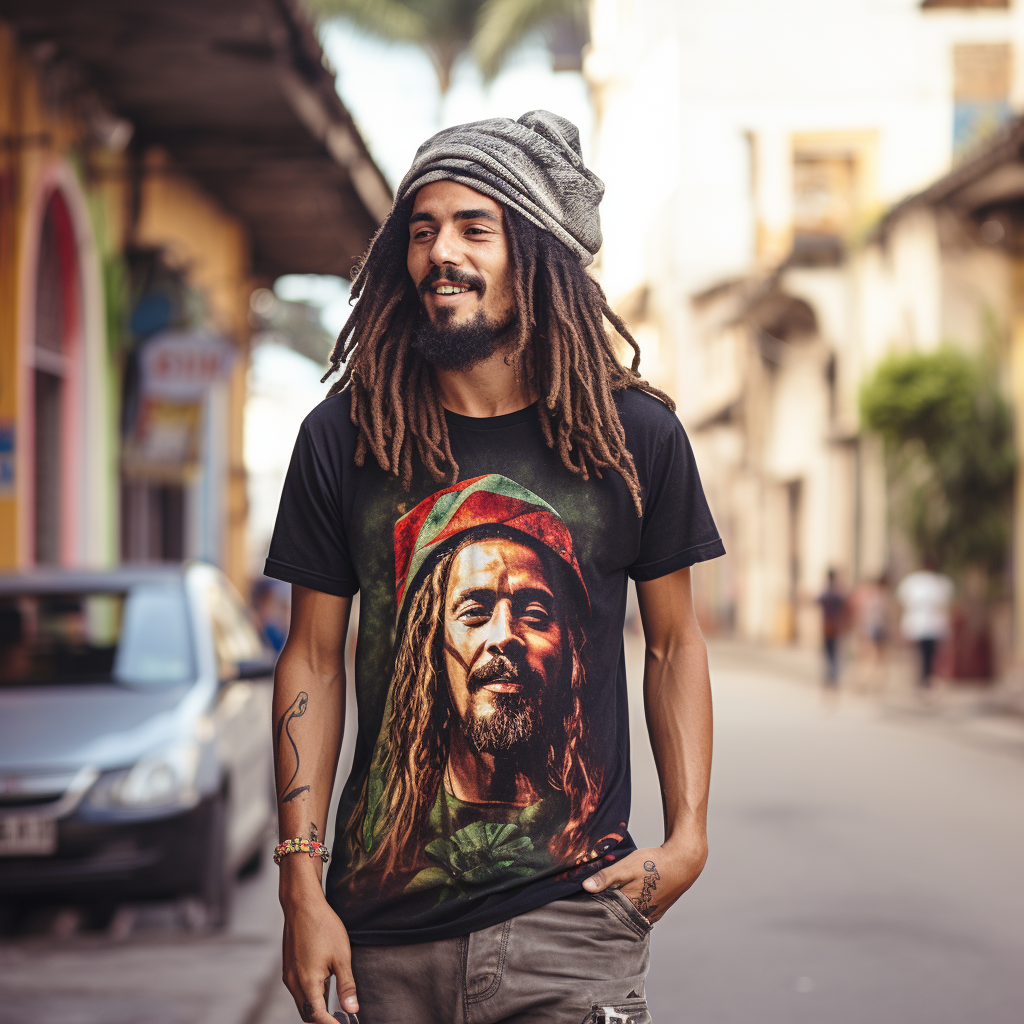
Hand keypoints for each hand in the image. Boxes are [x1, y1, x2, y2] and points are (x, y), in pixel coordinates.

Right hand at [281, 876, 357, 1022]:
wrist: (302, 904)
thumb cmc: (323, 926)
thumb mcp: (342, 956)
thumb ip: (346, 986)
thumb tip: (352, 1010)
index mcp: (307, 982)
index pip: (317, 1017)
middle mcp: (293, 982)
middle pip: (307, 1014)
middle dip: (323, 1020)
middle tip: (342, 1019)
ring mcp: (289, 975)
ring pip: (302, 1002)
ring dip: (317, 1009)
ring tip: (336, 1008)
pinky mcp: (288, 968)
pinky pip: (298, 991)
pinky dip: (311, 997)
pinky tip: (325, 989)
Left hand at [582, 838, 706, 924]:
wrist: (683, 862)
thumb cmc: (655, 863)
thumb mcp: (627, 866)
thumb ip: (606, 877)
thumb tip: (585, 887)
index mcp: (631, 909)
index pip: (606, 915)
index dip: (593, 909)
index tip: (582, 904)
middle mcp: (641, 917)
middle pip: (617, 918)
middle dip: (605, 912)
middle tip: (591, 903)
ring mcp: (650, 915)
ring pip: (628, 917)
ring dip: (618, 910)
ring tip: (607, 900)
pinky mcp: (656, 911)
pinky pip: (638, 914)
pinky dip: (630, 908)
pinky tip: (625, 899)